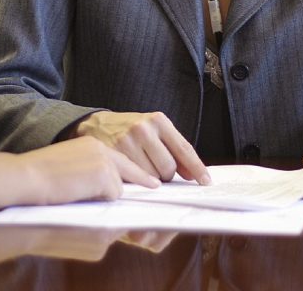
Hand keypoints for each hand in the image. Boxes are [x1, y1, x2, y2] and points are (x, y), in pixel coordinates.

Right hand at [0, 136, 159, 211]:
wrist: (24, 181)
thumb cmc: (37, 183)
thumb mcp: (67, 174)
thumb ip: (90, 180)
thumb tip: (111, 200)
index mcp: (90, 145)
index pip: (119, 161)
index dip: (135, 175)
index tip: (152, 184)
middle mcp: (100, 148)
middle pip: (125, 174)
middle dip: (132, 188)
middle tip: (142, 195)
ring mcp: (104, 160)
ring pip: (118, 190)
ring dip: (104, 201)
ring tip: (78, 198)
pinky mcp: (104, 174)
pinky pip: (113, 198)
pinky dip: (100, 205)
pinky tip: (79, 199)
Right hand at [74, 110, 210, 184]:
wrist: (97, 124)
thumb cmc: (131, 130)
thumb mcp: (154, 131)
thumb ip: (173, 149)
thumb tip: (191, 175)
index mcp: (158, 120)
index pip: (183, 149)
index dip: (196, 168)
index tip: (205, 182)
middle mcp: (143, 128)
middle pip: (168, 168)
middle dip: (166, 175)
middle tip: (155, 168)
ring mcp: (127, 141)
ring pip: (152, 177)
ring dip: (150, 179)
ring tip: (140, 167)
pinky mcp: (114, 154)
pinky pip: (135, 179)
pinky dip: (137, 182)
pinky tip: (132, 174)